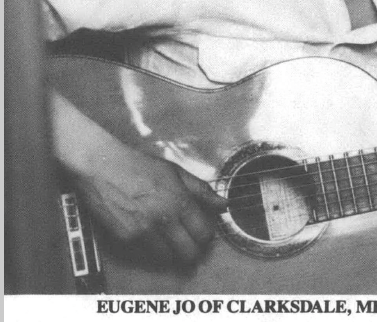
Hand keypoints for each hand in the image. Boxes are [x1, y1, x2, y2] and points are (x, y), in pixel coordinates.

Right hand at [73, 143, 226, 266]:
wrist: (103, 167)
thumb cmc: (140, 166)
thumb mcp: (175, 172)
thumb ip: (202, 190)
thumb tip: (224, 204)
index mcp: (180, 201)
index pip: (204, 233)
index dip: (208, 236)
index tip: (204, 232)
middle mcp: (164, 219)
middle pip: (189, 252)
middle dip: (194, 250)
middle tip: (192, 243)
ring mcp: (144, 232)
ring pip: (169, 258)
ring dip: (174, 253)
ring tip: (173, 241)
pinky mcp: (126, 239)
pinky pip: (148, 255)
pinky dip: (155, 251)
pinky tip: (155, 238)